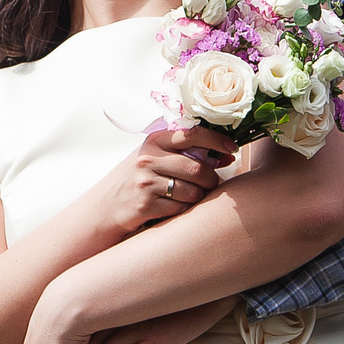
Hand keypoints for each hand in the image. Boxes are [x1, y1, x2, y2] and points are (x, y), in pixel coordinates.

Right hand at [98, 124, 237, 239]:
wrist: (110, 208)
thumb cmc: (142, 181)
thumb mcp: (157, 159)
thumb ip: (186, 153)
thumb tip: (225, 154)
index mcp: (154, 141)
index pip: (192, 133)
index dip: (216, 140)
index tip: (232, 148)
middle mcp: (148, 158)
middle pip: (197, 167)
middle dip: (212, 179)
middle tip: (213, 184)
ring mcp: (145, 181)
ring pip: (193, 190)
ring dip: (199, 197)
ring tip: (191, 197)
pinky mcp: (145, 204)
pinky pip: (181, 208)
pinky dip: (185, 209)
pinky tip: (176, 208)